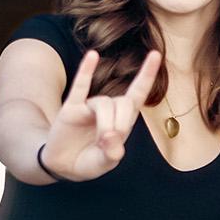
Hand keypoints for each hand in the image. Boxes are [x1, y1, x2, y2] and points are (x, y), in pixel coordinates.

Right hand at [40, 49, 160, 181]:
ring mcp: (89, 106)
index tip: (156, 54)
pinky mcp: (71, 108)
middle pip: (124, 101)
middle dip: (121, 121)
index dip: (147, 75)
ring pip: (105, 103)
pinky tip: (93, 55)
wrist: (63, 165)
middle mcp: (108, 109)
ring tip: (101, 140)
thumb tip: (110, 137)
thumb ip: (111, 153)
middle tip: (111, 141)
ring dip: (106, 121)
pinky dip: (86, 70)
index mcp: (123, 120)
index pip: (138, 93)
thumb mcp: (105, 162)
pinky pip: (80, 85)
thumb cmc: (90, 162)